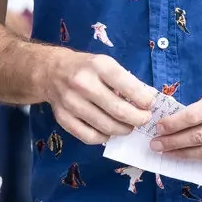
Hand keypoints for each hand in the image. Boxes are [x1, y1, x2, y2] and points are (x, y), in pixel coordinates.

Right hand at [37, 50, 154, 143]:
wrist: (51, 71)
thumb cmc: (86, 68)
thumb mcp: (107, 64)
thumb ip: (127, 81)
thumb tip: (149, 100)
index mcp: (98, 66)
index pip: (128, 87)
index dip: (144, 100)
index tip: (150, 105)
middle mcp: (83, 84)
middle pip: (119, 111)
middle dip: (138, 119)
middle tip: (144, 120)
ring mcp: (71, 103)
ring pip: (106, 127)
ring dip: (123, 130)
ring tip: (129, 126)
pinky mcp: (63, 119)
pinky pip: (90, 137)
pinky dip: (104, 137)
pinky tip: (109, 131)